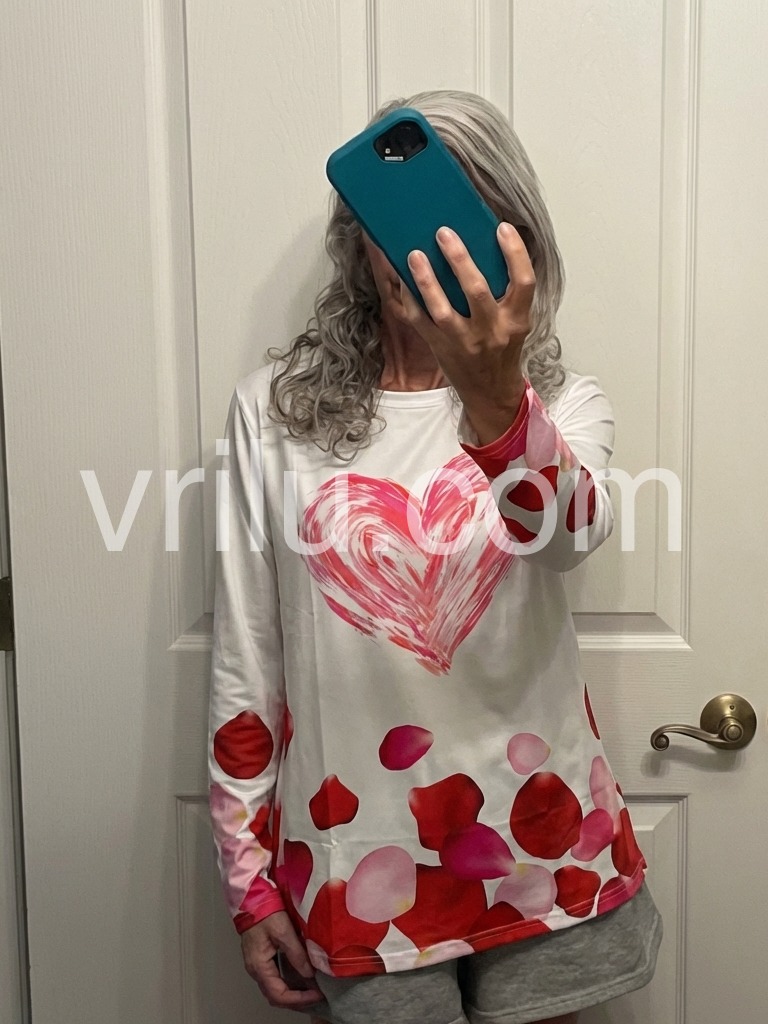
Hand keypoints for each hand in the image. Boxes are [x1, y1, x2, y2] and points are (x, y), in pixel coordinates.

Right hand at [240, 911, 325, 1009]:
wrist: (252, 897)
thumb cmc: (265, 911)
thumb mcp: (283, 931)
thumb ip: (296, 953)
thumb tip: (309, 973)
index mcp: (259, 966)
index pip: (279, 995)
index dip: (299, 999)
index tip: (316, 995)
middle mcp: (256, 970)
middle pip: (276, 997)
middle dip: (297, 1001)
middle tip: (316, 996)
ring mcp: (258, 965)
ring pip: (275, 989)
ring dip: (293, 994)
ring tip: (312, 990)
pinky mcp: (261, 958)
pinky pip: (275, 979)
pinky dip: (289, 984)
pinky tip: (301, 979)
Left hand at [399, 222, 534, 444]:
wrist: (490, 392)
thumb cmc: (502, 349)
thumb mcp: (515, 321)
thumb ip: (506, 292)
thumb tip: (486, 245)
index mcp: (516, 319)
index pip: (524, 282)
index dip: (515, 253)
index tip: (502, 227)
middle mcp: (491, 331)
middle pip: (477, 291)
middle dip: (459, 260)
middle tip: (444, 233)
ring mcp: (464, 342)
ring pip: (442, 309)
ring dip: (426, 280)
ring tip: (415, 254)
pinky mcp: (441, 348)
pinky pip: (420, 321)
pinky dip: (410, 299)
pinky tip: (404, 279)